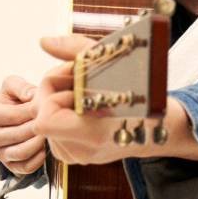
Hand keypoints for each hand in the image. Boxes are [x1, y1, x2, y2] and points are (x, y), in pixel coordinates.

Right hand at [0, 74, 45, 175]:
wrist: (15, 119)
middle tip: (54, 120)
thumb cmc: (15, 99)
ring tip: (50, 132)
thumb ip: (21, 87)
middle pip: (19, 134)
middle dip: (39, 127)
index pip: (14, 115)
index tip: (48, 106)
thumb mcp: (14, 86)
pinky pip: (26, 167)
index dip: (34, 111)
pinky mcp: (10, 167)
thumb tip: (31, 97)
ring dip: (40, 143)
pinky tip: (46, 147)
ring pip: (22, 152)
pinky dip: (39, 158)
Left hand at [32, 34, 129, 166]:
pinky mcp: (71, 154)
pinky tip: (82, 105)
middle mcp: (82, 151)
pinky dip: (61, 113)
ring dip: (57, 101)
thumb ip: (74, 51)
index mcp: (95, 134)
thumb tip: (44, 41)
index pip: (44, 121)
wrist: (156, 129)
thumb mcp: (112, 62)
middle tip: (77, 78)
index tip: (73, 78)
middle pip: (41, 116)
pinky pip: (51, 130)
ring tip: (85, 92)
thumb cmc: (140, 93)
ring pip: (44, 121)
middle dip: (54, 91)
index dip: (53, 94)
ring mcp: (75, 156)